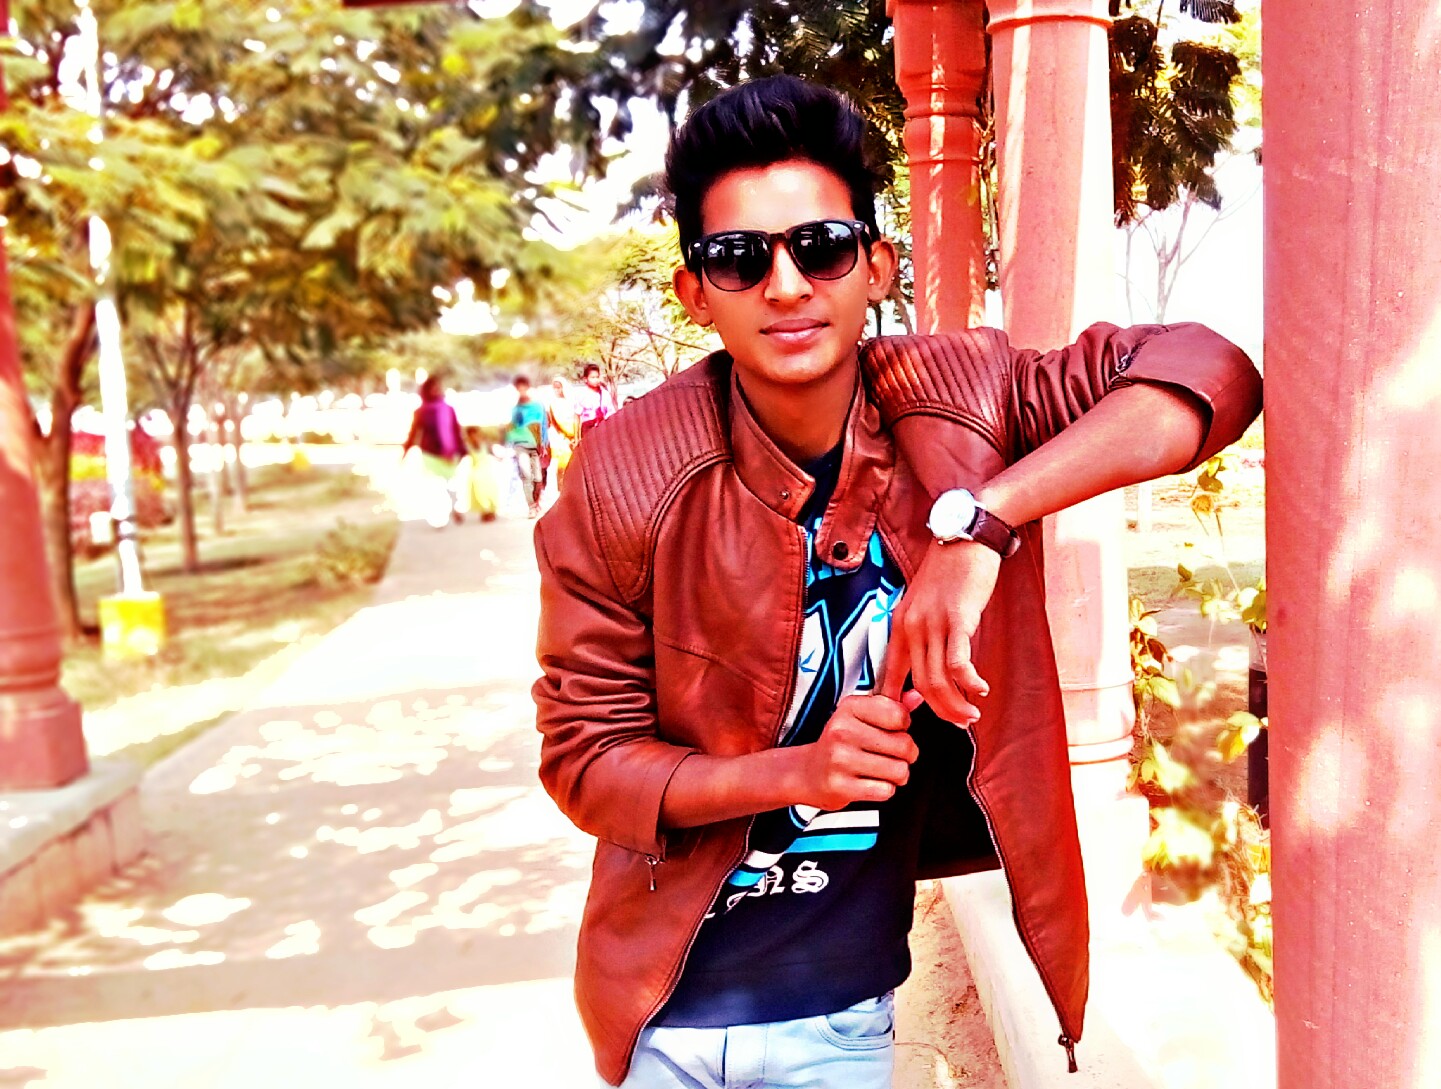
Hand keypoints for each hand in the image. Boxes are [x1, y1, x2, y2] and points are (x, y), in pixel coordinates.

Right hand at [786, 694, 921, 810]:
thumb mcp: (861, 717)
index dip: (904, 726)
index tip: (893, 730)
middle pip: (904, 745)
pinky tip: (870, 782)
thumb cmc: (840, 743)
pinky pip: (886, 790)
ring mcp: (840, 759)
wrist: (808, 773)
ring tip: (881, 770)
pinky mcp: (841, 786)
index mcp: (849, 708)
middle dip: (906, 754)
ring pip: (899, 770)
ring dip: (897, 774)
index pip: (899, 715)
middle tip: (891, 755)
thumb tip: (917, 697)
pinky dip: (884, 789)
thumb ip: (892, 707)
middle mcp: (842, 730)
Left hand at [879, 539, 1000, 725]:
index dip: (898, 704)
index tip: (913, 719)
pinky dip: (969, 681)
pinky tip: (981, 689)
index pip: (889, 676)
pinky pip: (958, 661)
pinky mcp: (958, 618)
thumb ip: (923, 635)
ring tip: (972, 715)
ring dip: (957, 704)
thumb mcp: (925, 605)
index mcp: (900, 626)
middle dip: (940, 711)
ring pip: (938, 679)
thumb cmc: (949, 573)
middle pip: (920, 685)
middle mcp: (911, 628)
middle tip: (958, 722)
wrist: (964, 536)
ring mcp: (933, 623)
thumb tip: (931, 670)